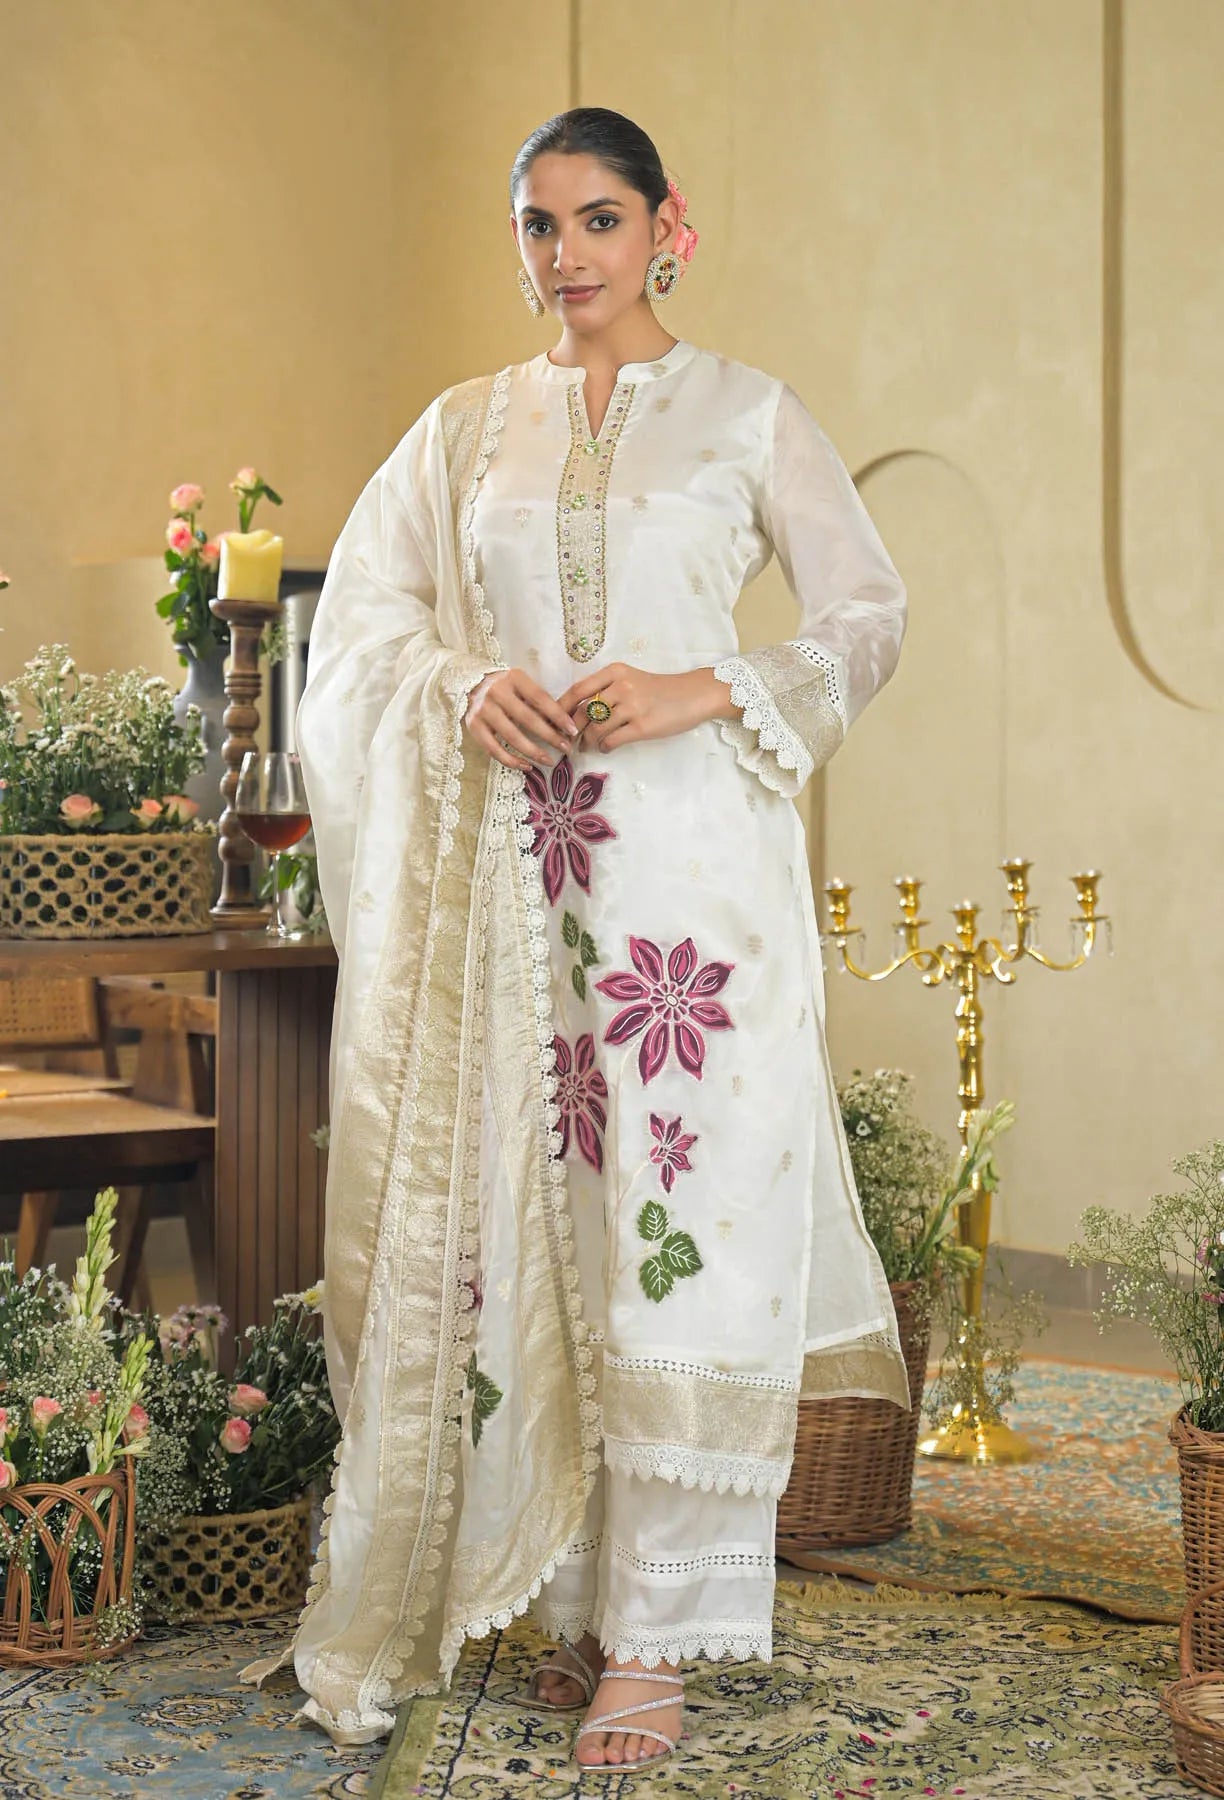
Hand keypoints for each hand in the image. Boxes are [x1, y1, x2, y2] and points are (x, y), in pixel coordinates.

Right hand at [464, 667, 581, 770]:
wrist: (472, 684)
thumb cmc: (506, 687)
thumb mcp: (522, 684)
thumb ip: (539, 700)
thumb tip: (564, 725)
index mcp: (513, 678)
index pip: (540, 698)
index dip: (558, 715)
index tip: (572, 730)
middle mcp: (496, 692)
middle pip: (528, 719)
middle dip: (550, 736)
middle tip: (565, 749)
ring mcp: (483, 710)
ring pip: (512, 737)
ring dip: (533, 752)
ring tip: (549, 761)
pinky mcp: (473, 726)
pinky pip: (494, 749)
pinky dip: (511, 761)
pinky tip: (526, 766)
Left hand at [556, 662, 735, 752]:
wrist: (693, 695)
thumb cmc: (659, 689)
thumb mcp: (631, 679)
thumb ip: (606, 690)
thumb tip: (577, 712)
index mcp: (615, 672)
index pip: (578, 690)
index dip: (560, 708)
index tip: (552, 720)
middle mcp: (622, 686)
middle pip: (583, 711)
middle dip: (571, 729)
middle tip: (567, 740)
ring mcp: (632, 707)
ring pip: (595, 729)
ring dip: (586, 742)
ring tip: (586, 747)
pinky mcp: (642, 726)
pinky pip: (612, 740)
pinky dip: (603, 747)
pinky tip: (605, 748)